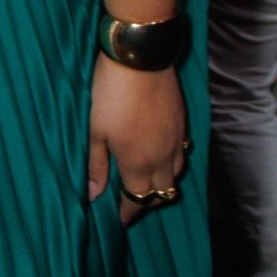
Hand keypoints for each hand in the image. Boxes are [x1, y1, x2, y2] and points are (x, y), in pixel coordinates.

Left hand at [87, 56, 189, 225]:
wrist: (141, 58)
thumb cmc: (110, 94)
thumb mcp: (95, 131)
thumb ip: (96, 165)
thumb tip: (93, 195)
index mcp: (139, 163)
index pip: (138, 200)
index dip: (128, 212)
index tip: (119, 219)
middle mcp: (164, 157)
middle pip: (162, 193)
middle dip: (147, 202)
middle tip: (130, 202)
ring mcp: (177, 140)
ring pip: (176, 175)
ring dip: (162, 183)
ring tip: (145, 182)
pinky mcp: (183, 123)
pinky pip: (182, 155)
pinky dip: (171, 164)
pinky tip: (158, 156)